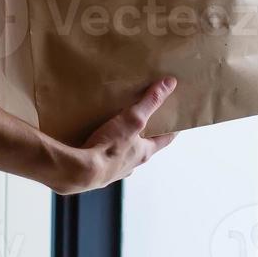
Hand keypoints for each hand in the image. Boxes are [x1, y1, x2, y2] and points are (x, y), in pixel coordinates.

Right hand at [56, 78, 177, 194]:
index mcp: (144, 152)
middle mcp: (132, 163)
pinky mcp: (97, 171)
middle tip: (142, 118)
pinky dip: (104, 147)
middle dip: (144, 133)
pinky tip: (96, 139)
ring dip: (123, 141)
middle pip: (144, 146)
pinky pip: (104, 156)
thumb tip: (170, 84)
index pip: (165, 139)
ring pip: (124, 152)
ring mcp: (115, 169)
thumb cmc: (110, 147)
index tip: (176, 120)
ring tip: (116, 126)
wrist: (81, 172)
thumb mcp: (133, 119)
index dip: (172, 128)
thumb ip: (150, 102)